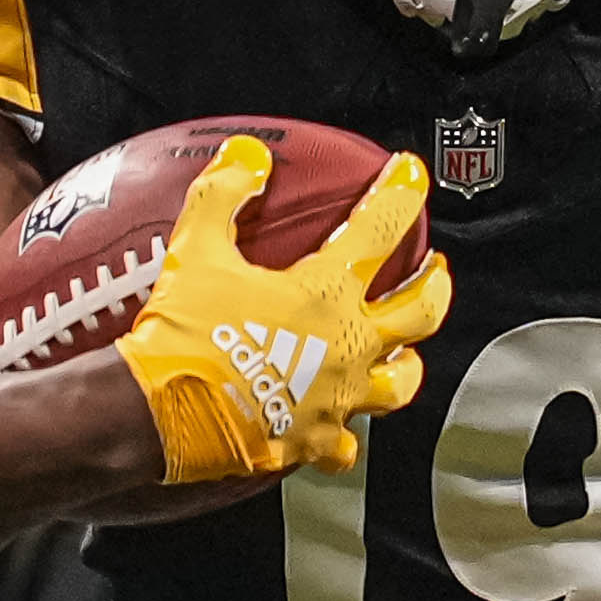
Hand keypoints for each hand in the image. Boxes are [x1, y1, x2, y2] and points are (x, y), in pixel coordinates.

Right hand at [114, 135, 447, 486]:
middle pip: (419, 312)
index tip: (411, 175)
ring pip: (399, 383)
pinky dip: (343, 436)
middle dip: (434, 286)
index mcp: (325, 293)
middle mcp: (347, 346)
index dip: (400, 195)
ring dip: (407, 364)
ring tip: (405, 354)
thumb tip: (247, 155)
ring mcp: (338, 398)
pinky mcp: (314, 442)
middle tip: (436, 271)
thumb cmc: (183, 331)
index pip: (380, 231)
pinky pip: (344, 445)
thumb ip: (223, 195)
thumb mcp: (196, 249)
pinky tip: (336, 430)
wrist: (164, 413)